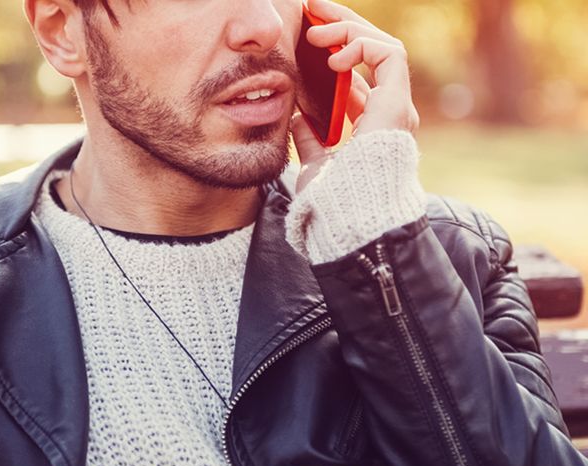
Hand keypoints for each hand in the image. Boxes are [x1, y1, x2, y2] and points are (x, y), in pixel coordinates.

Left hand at [291, 0, 419, 191]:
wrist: (350, 216)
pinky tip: (332, 58)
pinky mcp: (397, 103)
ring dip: (349, 29)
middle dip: (343, 26)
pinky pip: (388, 55)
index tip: (307, 36)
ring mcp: (397, 106)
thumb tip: (297, 117)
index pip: (358, 77)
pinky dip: (360, 47)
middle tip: (312, 9)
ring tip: (315, 26)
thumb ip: (310, 139)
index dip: (336, 52)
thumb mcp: (316, 163)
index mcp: (372, 124)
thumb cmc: (333, 200)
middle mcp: (390, 111)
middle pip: (372, 54)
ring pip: (384, 47)